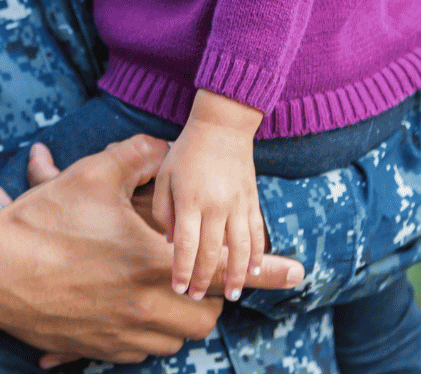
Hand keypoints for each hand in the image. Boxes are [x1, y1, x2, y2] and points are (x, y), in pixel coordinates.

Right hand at [0, 135, 302, 367]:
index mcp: (154, 262)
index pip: (227, 270)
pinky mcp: (99, 350)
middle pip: (206, 317)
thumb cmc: (42, 223)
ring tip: (166, 291)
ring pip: (175, 338)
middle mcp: (146, 306)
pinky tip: (127, 307)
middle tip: (203, 277)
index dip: (268, 272)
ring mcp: (122, 334)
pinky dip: (144, 332)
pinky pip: (139, 351)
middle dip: (210, 297)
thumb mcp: (92, 175)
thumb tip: (163, 148)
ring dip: (179, 317)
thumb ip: (138, 156)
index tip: (300, 273)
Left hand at [151, 90, 266, 301]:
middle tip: (197, 297)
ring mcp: (237, 204)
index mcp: (191, 200)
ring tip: (232, 295)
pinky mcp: (252, 200)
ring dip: (237, 275)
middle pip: (212, 252)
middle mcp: (216, 205)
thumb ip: (163, 210)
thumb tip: (172, 241)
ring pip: (240, 248)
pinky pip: (257, 232)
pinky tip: (253, 269)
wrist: (222, 125)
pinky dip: (257, 253)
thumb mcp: (165, 175)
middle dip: (205, 278)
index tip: (179, 288)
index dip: (183, 270)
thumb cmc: (187, 151)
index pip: (187, 245)